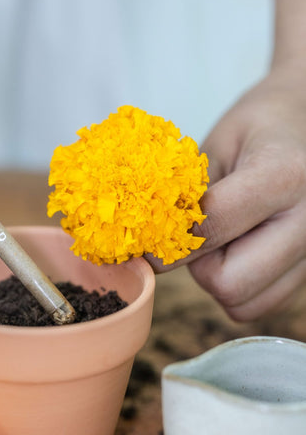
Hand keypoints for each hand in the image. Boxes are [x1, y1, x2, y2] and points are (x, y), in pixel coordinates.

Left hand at [152, 64, 305, 320]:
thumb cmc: (259, 129)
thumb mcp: (217, 145)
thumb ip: (190, 196)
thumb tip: (148, 246)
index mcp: (286, 174)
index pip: (210, 228)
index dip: (170, 237)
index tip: (150, 236)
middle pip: (229, 282)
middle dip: (200, 266)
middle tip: (197, 236)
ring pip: (243, 303)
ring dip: (219, 279)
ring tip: (225, 239)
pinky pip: (260, 305)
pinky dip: (240, 289)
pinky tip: (243, 252)